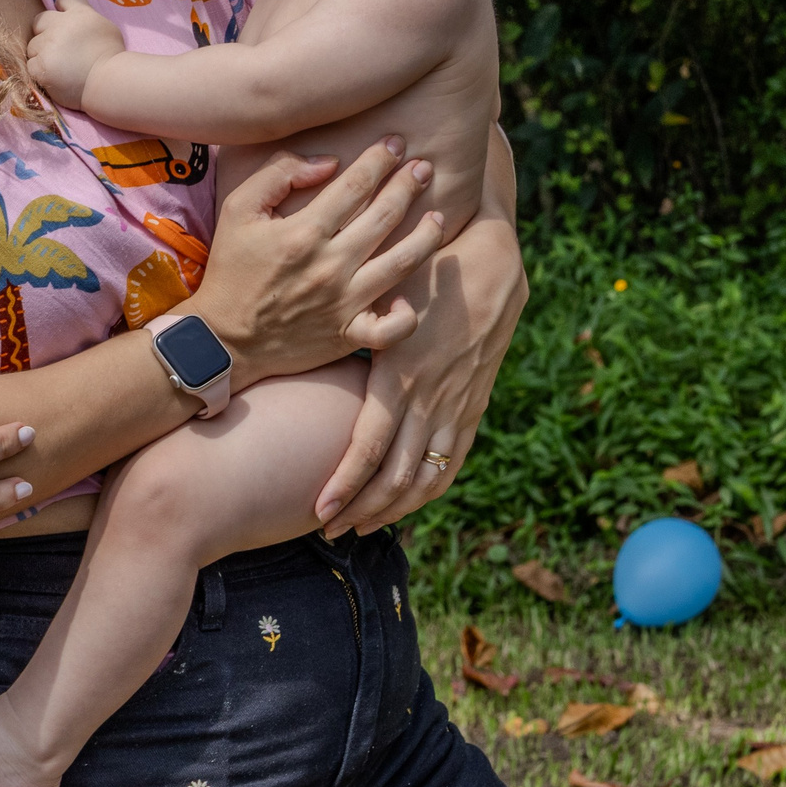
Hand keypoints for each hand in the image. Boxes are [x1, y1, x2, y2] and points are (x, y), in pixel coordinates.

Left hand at [27, 0, 125, 108]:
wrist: (109, 83)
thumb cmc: (112, 58)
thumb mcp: (107, 28)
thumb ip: (87, 19)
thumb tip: (73, 16)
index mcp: (79, 14)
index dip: (62, 6)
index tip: (64, 17)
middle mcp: (60, 25)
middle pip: (39, 21)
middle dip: (45, 33)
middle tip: (59, 50)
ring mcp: (48, 45)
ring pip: (32, 46)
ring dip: (41, 55)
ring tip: (59, 68)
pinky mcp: (40, 66)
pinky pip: (30, 65)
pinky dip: (39, 72)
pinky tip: (55, 78)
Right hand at [190, 140, 442, 388]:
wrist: (223, 338)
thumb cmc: (231, 269)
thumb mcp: (238, 210)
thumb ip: (278, 174)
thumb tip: (328, 162)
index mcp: (303, 232)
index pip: (355, 186)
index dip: (380, 160)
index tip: (396, 144)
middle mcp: (329, 266)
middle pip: (385, 217)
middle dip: (409, 186)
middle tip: (425, 168)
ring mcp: (343, 303)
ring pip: (402, 264)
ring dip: (426, 236)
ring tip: (438, 217)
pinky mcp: (348, 334)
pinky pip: (391, 329)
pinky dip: (407, 315)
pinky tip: (408, 297)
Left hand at [315, 137, 528, 533]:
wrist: (491, 257)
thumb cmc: (421, 268)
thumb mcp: (382, 295)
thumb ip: (351, 326)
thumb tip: (294, 340)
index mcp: (400, 376)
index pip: (371, 449)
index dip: (346, 485)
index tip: (320, 511)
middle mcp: (431, 399)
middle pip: (398, 477)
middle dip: (364, 510)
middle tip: (331, 529)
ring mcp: (458, 405)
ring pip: (429, 478)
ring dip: (396, 509)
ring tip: (364, 525)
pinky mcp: (475, 404)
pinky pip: (455, 460)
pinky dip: (431, 488)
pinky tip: (409, 501)